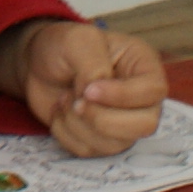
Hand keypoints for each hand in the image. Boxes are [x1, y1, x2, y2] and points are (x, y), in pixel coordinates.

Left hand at [0, 22, 166, 157]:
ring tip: (65, 100)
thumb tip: (97, 94)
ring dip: (80, 126)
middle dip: (103, 119)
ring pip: (116, 144)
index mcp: (143, 65)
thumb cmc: (63, 46)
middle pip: (145, 125)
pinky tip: (60, 112)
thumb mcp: (78, 40)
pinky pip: (90, 152)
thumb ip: (93, 65)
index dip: (122, 96)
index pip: (153, 90)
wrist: (38, 64)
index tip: (88, 90)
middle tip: (76, 102)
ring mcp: (122, 122)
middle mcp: (140, 98)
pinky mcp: (101, 139)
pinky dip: (67, 134)